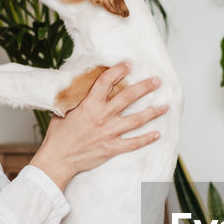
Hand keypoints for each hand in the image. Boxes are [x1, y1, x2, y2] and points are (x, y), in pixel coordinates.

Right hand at [29, 62, 168, 189]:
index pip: (107, 81)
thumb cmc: (58, 136)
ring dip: (153, 112)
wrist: (58, 159)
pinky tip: (158, 134)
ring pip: (137, 119)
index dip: (119, 70)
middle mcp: (102, 116)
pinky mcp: (112, 148)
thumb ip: (76, 100)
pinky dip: (147, 139)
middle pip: (128, 97)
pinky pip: (134, 143)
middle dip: (145, 87)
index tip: (128, 65)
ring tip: (165, 106)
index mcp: (89, 104)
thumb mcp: (64, 111)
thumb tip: (81, 89)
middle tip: (157, 81)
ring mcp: (109, 132)